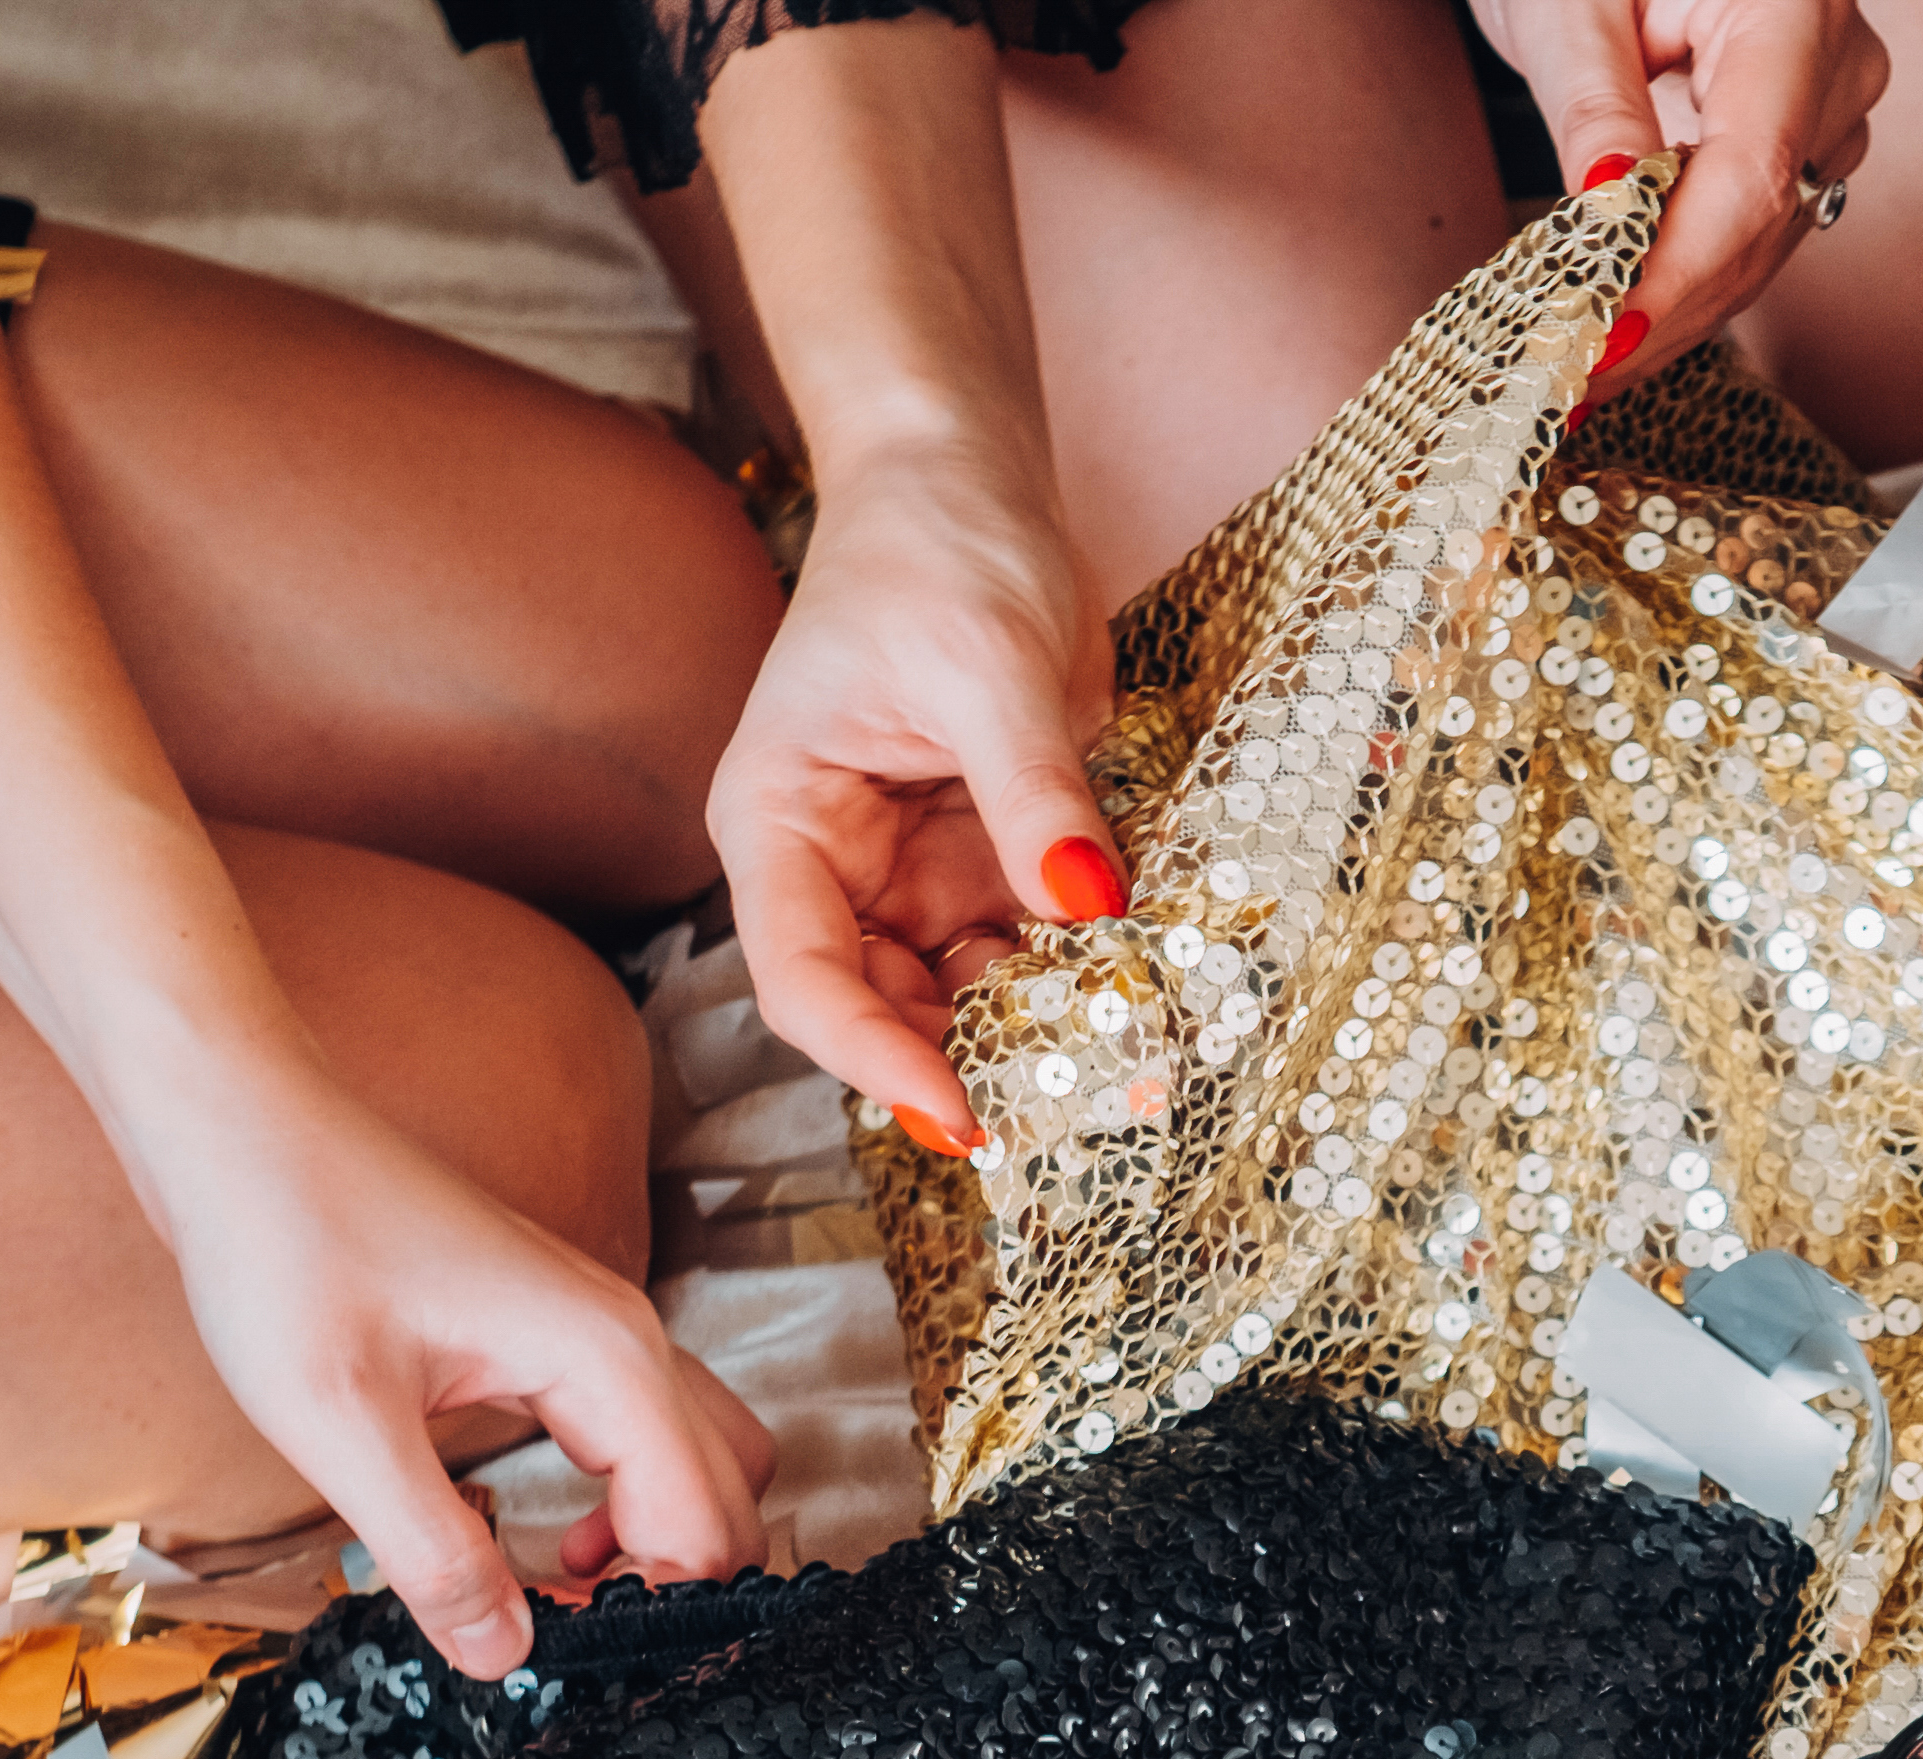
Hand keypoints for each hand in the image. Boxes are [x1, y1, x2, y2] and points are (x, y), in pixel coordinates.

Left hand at [149, 1091, 774, 1680]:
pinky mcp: (557, 1329)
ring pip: (701, 1457)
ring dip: (660, 1534)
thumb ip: (433, 1551)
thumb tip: (501, 1654)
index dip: (645, 1607)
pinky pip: (645, 1429)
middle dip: (673, 1579)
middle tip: (565, 1629)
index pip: (702, 1524)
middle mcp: (628, 1338)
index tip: (552, 1644)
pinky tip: (539, 1524)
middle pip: (731, 1493)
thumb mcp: (340, 1425)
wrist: (241, 1128)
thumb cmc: (284, 1243)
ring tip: (559, 1579)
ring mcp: (600, 1327)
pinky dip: (625, 1495)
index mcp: (605, 1358)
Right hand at [711, 439, 1123, 1146]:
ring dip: (1034, 1026)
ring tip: (1126, 1064)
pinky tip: (1141, 992)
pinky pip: (1028, 941)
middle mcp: (835, 863)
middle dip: (968, 1060)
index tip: (960, 1111)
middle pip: (883, 1004)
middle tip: (1075, 1109)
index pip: (803, 977)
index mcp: (781, 821)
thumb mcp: (988, 665)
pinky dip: (1078, 972)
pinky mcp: (987, 855)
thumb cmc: (937, 548)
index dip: (873, 1056)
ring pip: (962, 987)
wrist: (969, 482)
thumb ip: (1032, 792)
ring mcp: (912, 866)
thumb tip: (1088, 905)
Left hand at [1479, 0, 1888, 386]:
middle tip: (1564, 373)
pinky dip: (1680, 278)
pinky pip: (1750, 229)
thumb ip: (1594, 109)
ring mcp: (1832, 108)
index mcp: (1794, 9)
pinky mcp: (1803, 139)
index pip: (1752, 176)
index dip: (1678, 274)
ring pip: (1759, 244)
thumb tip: (1605, 222)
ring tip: (1575, 359)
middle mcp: (1838, 66)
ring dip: (1670, 309)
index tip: (1605, 339)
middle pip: (1761, 225)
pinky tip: (1615, 319)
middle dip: (1663, 312)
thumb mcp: (1567, 2)